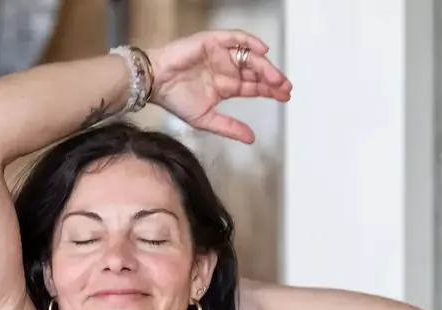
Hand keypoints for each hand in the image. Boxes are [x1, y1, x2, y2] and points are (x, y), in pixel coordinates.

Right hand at [148, 30, 290, 142]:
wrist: (156, 83)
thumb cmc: (175, 100)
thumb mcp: (206, 120)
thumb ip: (230, 128)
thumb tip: (251, 139)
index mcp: (225, 87)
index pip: (253, 87)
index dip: (269, 91)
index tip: (285, 97)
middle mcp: (226, 69)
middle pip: (256, 72)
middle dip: (272, 79)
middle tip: (286, 88)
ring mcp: (221, 54)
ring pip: (250, 57)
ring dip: (265, 66)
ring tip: (276, 77)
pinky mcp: (213, 42)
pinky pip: (236, 38)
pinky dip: (250, 42)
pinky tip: (262, 52)